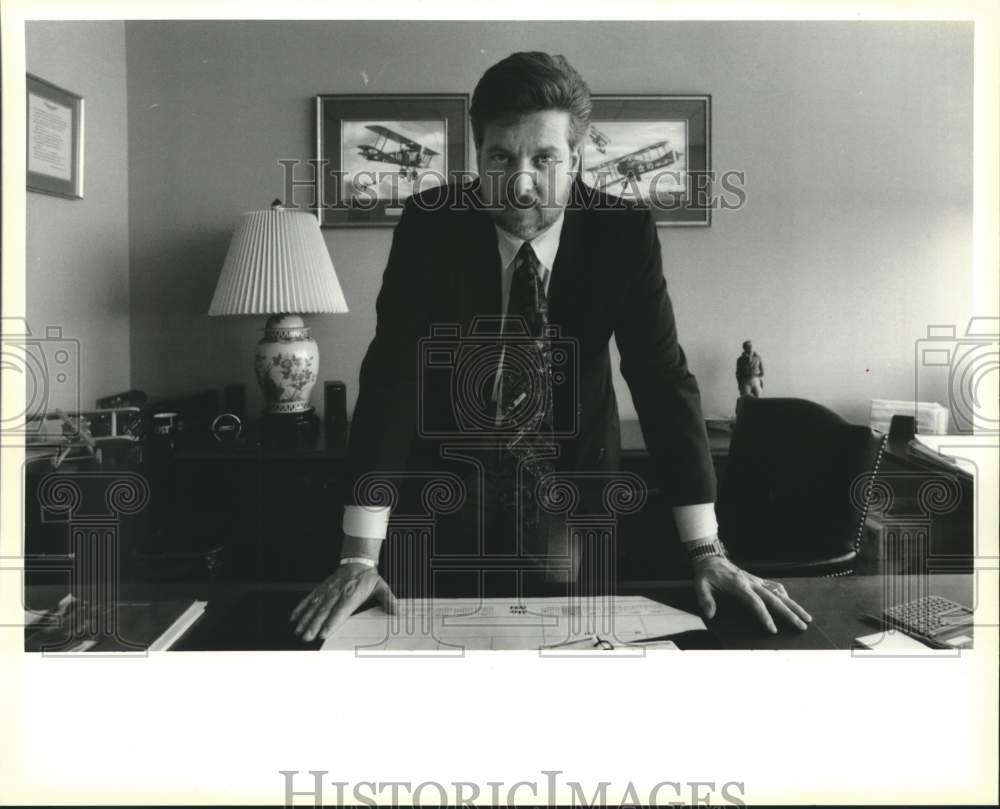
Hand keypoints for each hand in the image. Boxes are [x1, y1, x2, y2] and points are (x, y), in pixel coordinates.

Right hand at [290, 563, 397, 641]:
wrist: (357, 561)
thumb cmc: (368, 577)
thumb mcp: (381, 587)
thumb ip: (388, 600)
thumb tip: (397, 611)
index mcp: (351, 594)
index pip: (340, 610)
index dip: (331, 622)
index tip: (324, 632)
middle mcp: (337, 593)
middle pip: (324, 611)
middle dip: (314, 625)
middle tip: (307, 636)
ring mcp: (328, 591)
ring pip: (314, 606)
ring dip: (305, 619)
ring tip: (298, 631)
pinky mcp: (322, 589)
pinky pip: (309, 599)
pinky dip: (300, 608)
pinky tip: (294, 618)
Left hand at [692, 556, 810, 632]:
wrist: (710, 559)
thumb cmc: (706, 575)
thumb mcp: (700, 585)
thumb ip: (705, 599)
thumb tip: (710, 614)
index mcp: (739, 586)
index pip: (755, 603)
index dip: (765, 616)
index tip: (773, 629)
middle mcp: (751, 582)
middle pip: (774, 599)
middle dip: (789, 614)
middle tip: (802, 626)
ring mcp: (756, 580)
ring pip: (779, 593)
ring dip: (793, 605)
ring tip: (806, 617)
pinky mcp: (757, 580)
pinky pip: (775, 587)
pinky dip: (785, 595)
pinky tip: (791, 603)